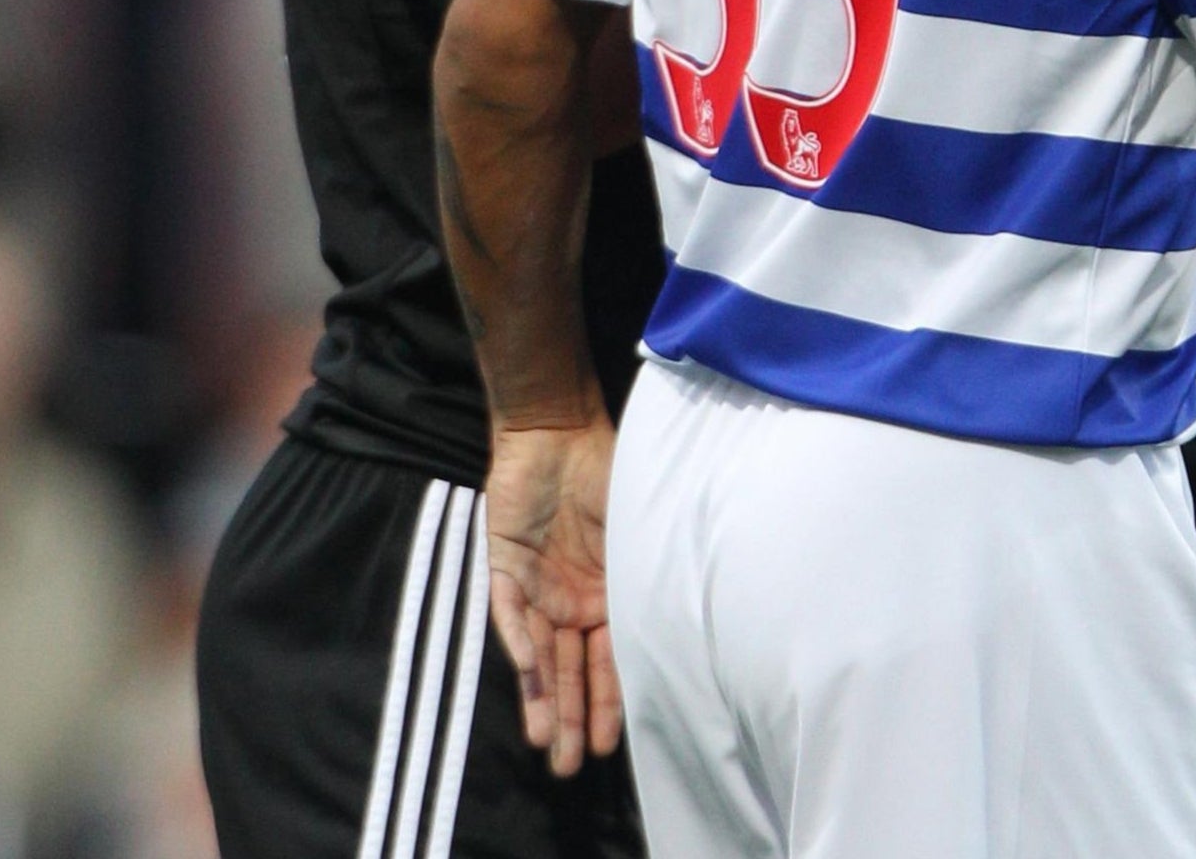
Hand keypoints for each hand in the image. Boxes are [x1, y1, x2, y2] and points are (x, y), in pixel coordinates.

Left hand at [484, 419, 625, 776]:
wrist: (557, 430)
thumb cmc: (608, 470)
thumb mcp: (641, 527)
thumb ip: (648, 571)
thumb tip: (690, 614)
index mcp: (611, 593)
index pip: (611, 659)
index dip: (611, 700)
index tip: (611, 744)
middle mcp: (575, 599)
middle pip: (573, 669)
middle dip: (572, 717)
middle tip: (569, 766)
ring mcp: (540, 588)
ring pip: (540, 657)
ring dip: (543, 700)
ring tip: (545, 746)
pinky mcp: (505, 570)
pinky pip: (510, 618)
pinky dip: (521, 650)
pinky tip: (529, 685)